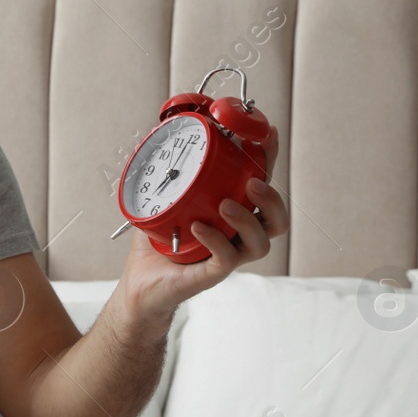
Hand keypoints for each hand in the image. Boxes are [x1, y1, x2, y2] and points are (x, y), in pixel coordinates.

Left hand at [116, 124, 289, 332]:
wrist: (141, 284)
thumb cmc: (158, 241)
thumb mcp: (162, 200)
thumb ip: (169, 173)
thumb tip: (162, 132)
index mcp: (233, 212)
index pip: (260, 184)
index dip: (268, 160)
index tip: (267, 134)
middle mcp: (237, 235)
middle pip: (276, 219)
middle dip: (271, 197)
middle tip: (251, 182)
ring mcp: (228, 255)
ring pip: (260, 242)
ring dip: (248, 220)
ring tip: (226, 205)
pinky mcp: (211, 274)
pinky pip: (226, 259)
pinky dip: (216, 240)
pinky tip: (199, 227)